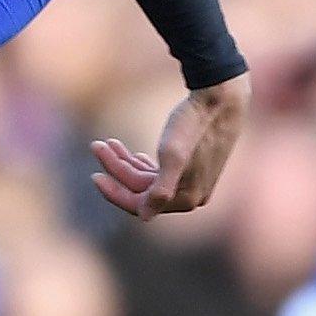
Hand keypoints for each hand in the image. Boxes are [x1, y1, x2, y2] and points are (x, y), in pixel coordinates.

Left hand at [91, 73, 250, 219]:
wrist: (221, 97)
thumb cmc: (194, 123)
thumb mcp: (173, 154)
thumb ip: (160, 189)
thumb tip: (144, 217)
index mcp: (187, 197)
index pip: (140, 204)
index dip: (114, 192)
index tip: (94, 174)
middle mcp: (192, 195)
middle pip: (143, 189)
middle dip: (117, 168)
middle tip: (97, 145)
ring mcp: (193, 181)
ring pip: (150, 179)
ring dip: (126, 162)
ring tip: (109, 143)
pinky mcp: (194, 166)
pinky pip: (161, 172)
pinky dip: (142, 162)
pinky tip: (132, 153)